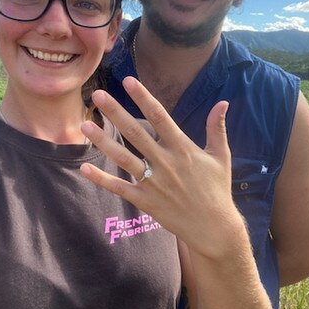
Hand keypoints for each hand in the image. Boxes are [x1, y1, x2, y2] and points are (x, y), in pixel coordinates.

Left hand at [80, 76, 239, 257]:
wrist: (214, 228)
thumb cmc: (217, 189)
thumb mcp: (221, 156)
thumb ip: (217, 128)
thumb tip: (223, 102)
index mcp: (183, 148)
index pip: (160, 117)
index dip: (144, 98)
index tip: (128, 81)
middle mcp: (166, 162)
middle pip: (136, 133)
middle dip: (116, 113)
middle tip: (98, 95)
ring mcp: (154, 182)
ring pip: (123, 158)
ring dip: (104, 142)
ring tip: (86, 125)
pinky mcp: (146, 201)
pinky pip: (120, 188)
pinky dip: (102, 179)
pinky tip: (85, 168)